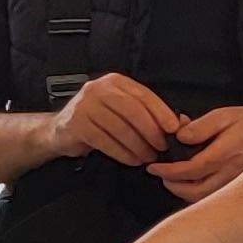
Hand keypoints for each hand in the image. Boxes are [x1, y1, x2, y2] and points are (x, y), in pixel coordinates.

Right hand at [41, 73, 179, 169]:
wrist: (60, 130)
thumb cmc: (100, 120)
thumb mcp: (123, 111)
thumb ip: (149, 113)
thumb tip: (182, 123)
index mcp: (115, 82)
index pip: (144, 95)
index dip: (162, 112)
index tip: (175, 129)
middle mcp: (98, 89)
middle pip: (133, 111)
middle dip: (151, 131)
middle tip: (163, 147)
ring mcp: (85, 105)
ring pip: (120, 128)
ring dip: (138, 146)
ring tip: (148, 157)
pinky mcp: (76, 124)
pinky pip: (105, 141)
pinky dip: (122, 153)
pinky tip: (132, 160)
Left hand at [148, 106, 242, 200]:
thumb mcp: (226, 115)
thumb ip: (200, 126)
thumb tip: (179, 137)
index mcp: (225, 154)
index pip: (190, 170)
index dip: (167, 171)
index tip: (153, 167)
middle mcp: (231, 174)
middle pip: (193, 191)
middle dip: (172, 185)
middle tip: (161, 175)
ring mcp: (236, 185)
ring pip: (203, 199)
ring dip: (183, 192)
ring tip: (174, 180)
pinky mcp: (239, 190)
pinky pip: (213, 200)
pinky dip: (197, 195)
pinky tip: (192, 184)